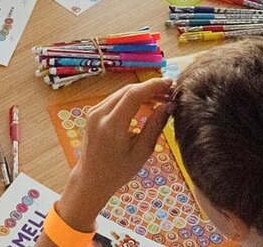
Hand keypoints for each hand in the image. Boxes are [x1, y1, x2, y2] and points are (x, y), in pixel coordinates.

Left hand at [57, 79, 173, 229]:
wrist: (91, 178)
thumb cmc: (118, 171)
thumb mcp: (142, 151)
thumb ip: (155, 126)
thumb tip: (169, 106)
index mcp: (111, 125)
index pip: (133, 95)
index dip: (153, 86)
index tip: (171, 83)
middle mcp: (99, 114)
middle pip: (128, 91)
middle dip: (150, 88)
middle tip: (170, 92)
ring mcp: (94, 111)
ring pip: (121, 93)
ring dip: (141, 92)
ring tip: (162, 98)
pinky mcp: (94, 112)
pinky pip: (115, 99)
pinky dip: (131, 98)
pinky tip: (146, 104)